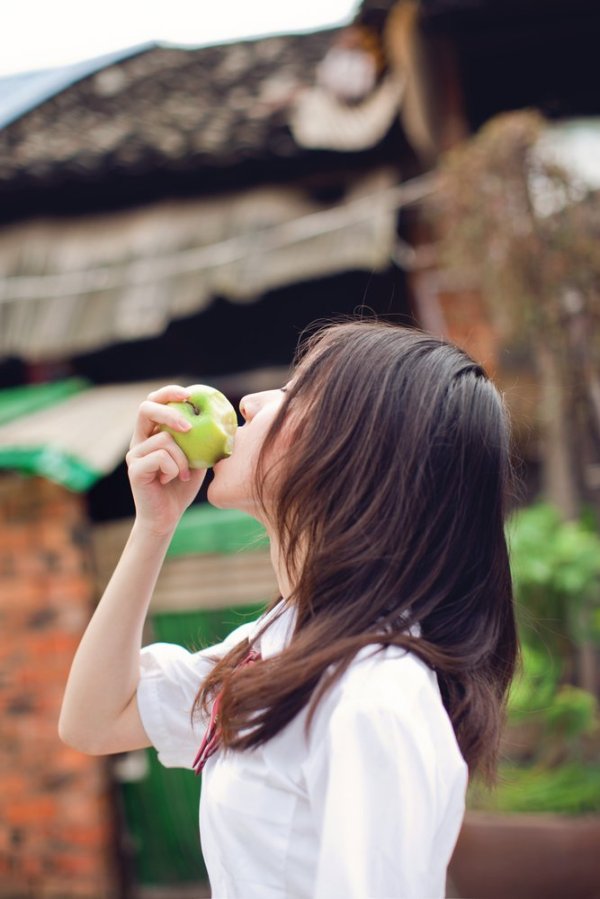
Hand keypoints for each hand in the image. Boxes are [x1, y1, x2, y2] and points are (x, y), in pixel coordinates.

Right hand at [126, 385, 206, 535]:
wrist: (167, 516)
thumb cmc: (182, 486)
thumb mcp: (197, 456)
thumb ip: (200, 437)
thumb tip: (223, 417)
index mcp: (151, 432)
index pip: (154, 401)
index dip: (168, 392)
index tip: (189, 394)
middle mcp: (139, 439)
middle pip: (146, 408)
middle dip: (169, 411)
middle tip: (189, 427)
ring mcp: (133, 453)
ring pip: (164, 439)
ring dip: (182, 458)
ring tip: (183, 474)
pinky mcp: (134, 469)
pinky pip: (161, 458)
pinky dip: (175, 469)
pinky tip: (171, 480)